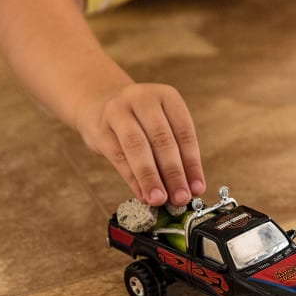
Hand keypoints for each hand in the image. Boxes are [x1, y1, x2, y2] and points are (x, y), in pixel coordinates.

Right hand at [77, 83, 205, 206]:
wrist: (98, 104)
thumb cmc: (139, 121)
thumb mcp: (162, 126)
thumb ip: (175, 154)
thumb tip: (187, 188)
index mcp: (166, 96)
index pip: (184, 132)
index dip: (192, 164)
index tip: (197, 188)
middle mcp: (142, 99)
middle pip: (162, 139)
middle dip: (173, 173)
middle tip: (180, 198)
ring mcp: (118, 111)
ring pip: (137, 147)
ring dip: (151, 177)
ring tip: (159, 199)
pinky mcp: (100, 128)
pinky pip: (118, 156)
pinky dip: (132, 179)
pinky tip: (142, 194)